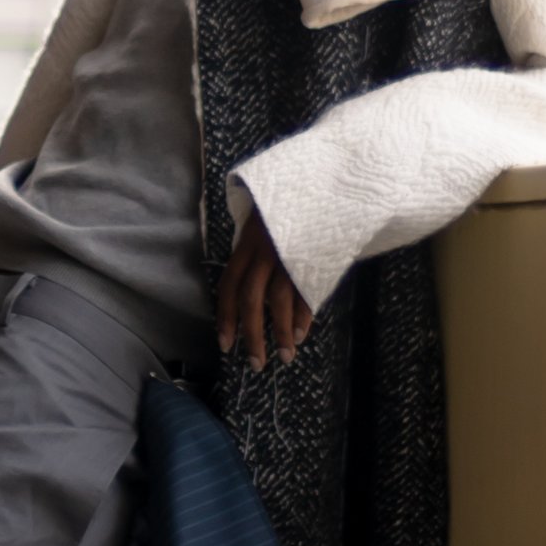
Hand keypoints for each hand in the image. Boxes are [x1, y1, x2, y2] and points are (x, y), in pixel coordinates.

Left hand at [216, 215, 313, 373]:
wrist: (319, 182)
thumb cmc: (287, 208)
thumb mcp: (261, 223)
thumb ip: (253, 252)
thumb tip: (245, 286)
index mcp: (246, 244)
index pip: (229, 285)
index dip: (226, 317)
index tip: (226, 345)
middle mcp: (263, 251)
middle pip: (251, 300)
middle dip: (252, 336)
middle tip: (257, 364)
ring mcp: (287, 254)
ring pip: (278, 300)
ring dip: (280, 332)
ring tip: (285, 355)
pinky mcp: (311, 256)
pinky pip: (304, 292)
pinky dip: (302, 316)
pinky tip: (300, 335)